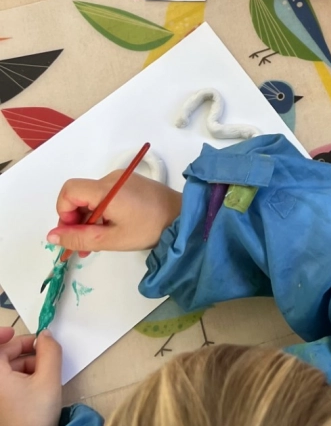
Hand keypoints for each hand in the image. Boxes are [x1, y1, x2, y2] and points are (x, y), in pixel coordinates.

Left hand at [0, 328, 61, 425]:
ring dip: (20, 365)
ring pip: (3, 370)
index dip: (3, 334)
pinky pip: (3, 383)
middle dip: (19, 350)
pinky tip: (33, 387)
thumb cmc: (35, 416)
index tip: (18, 333)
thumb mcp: (49, 379)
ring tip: (43, 374)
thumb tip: (45, 335)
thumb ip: (50, 351)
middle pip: (0, 357)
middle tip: (43, 352)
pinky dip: (16, 378)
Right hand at [48, 172, 180, 254]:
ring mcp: (122, 179)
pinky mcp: (130, 183)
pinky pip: (105, 196)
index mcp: (106, 189)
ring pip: (91, 197)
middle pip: (79, 195)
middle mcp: (111, 178)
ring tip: (96, 243)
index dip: (64, 212)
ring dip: (88, 220)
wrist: (183, 216)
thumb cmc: (149, 228)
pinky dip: (101, 212)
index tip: (73, 233)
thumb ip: (79, 238)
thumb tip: (52, 236)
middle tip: (83, 246)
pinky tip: (110, 230)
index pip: (69, 191)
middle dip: (75, 221)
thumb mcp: (111, 239)